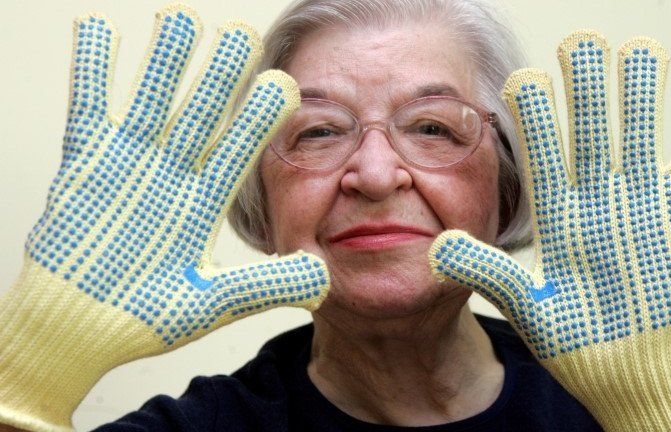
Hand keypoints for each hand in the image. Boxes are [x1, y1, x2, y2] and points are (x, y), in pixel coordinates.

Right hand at [0, 4, 328, 430]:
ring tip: (180, 18)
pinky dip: (93, 70)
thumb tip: (324, 277)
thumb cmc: (145, 319)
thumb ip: (264, 287)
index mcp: (206, 202)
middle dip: (219, 77)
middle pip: (201, 115)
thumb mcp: (211, 303)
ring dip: (165, 62)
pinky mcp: (85, 163)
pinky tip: (100, 30)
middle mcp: (173, 174)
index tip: (285, 84)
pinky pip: (88, 107)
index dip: (259, 120)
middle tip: (240, 34)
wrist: (81, 329)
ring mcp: (130, 163)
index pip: (239, 152)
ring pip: (152, 102)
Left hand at [430, 30, 670, 430]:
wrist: (624, 371)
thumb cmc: (573, 343)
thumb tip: (438, 247)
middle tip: (580, 40)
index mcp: (556, 218)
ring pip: (639, 140)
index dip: (537, 120)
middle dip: (586, 91)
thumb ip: (487, 273)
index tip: (525, 78)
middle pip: (590, 136)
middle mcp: (595, 203)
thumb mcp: (525, 308)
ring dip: (640, 97)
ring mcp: (638, 208)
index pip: (543, 158)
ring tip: (639, 48)